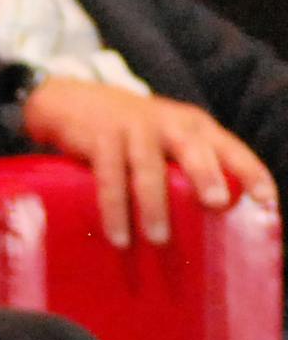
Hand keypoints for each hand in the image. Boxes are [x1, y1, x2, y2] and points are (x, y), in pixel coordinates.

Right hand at [22, 76, 275, 248]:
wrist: (71, 100)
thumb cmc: (131, 133)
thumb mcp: (167, 138)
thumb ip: (189, 166)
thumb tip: (217, 224)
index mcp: (194, 126)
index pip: (231, 148)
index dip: (251, 173)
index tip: (267, 202)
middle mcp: (168, 123)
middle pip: (192, 149)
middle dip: (206, 175)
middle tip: (216, 203)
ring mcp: (132, 129)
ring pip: (148, 169)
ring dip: (154, 206)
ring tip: (160, 240)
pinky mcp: (99, 138)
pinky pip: (109, 178)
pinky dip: (114, 209)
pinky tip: (118, 236)